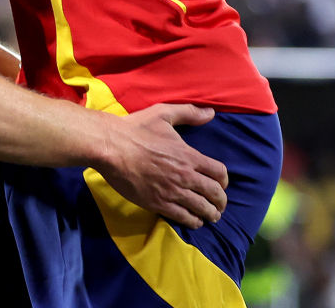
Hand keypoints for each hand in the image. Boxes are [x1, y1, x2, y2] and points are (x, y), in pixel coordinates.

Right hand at [96, 104, 228, 228]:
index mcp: (188, 156)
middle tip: (219, 205)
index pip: (219, 173)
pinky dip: (193, 221)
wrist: (110, 146)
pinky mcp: (158, 203)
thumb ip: (189, 113)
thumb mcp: (163, 114)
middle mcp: (185, 176)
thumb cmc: (135, 129)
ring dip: (210, 214)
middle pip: (214, 194)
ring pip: (202, 208)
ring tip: (211, 216)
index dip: (224, 181)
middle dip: (221, 202)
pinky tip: (194, 221)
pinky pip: (183, 217)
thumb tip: (211, 112)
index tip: (221, 185)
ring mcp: (172, 191)